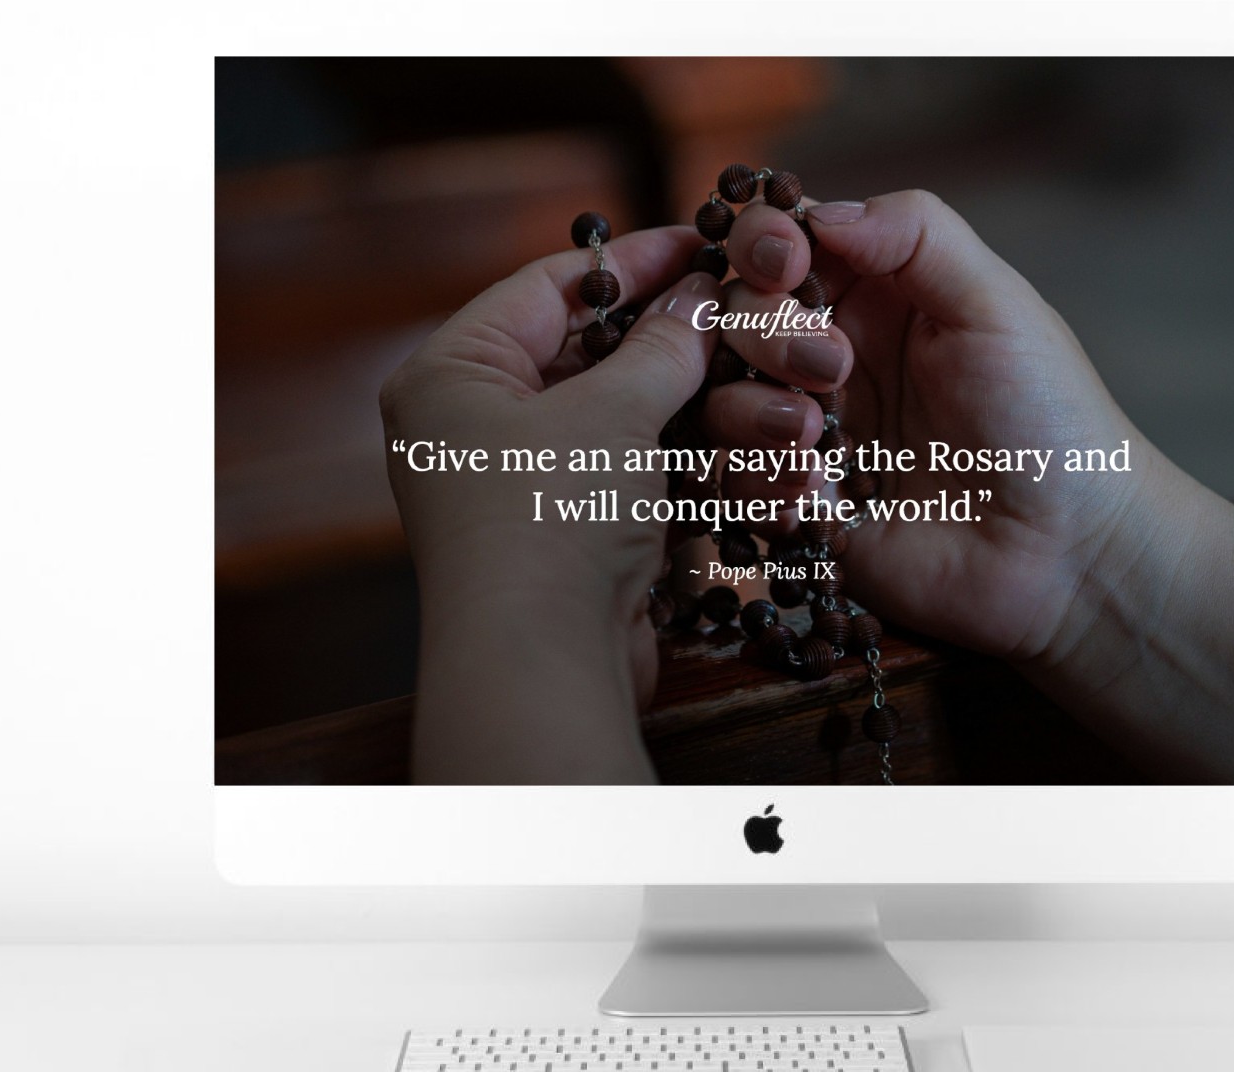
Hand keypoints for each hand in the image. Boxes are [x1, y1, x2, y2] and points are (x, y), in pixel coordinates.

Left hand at [381, 226, 719, 782]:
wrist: (545, 665)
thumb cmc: (551, 518)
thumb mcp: (612, 411)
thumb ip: (663, 346)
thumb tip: (702, 294)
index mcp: (453, 376)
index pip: (549, 289)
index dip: (632, 262)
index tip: (701, 243)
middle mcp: (479, 430)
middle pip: (597, 360)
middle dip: (682, 350)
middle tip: (748, 317)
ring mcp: (531, 491)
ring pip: (631, 429)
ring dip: (707, 417)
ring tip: (780, 398)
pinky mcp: (576, 543)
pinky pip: (642, 486)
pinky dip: (697, 474)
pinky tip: (763, 460)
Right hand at [705, 191, 1233, 781]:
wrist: (1066, 547)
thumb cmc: (1048, 418)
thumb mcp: (995, 303)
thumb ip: (915, 234)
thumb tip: (817, 211)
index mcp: (873, 297)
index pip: (778, 248)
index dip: (761, 246)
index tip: (781, 262)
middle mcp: (827, 360)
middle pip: (733, 319)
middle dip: (763, 333)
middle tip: (831, 369)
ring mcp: (807, 438)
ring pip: (716, 402)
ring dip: (751, 410)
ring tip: (816, 439)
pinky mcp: (801, 511)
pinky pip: (733, 486)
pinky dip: (763, 482)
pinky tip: (822, 495)